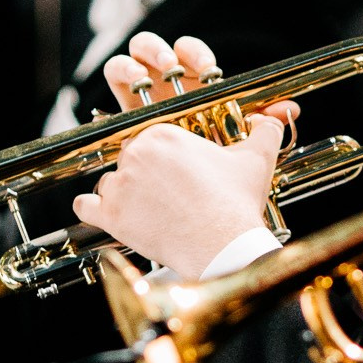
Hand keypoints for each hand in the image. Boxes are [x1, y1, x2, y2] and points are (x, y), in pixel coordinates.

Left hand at [70, 31, 297, 279]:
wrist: (223, 246)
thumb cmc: (236, 203)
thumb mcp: (256, 158)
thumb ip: (266, 128)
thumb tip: (275, 116)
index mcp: (163, 134)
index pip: (148, 139)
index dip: (160, 158)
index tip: (172, 174)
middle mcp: (136, 153)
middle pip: (128, 159)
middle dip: (143, 176)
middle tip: (164, 195)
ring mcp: (120, 184)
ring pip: (109, 182)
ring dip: (122, 195)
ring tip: (148, 210)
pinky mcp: (110, 215)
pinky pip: (87, 206)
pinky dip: (95, 211)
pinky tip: (112, 215)